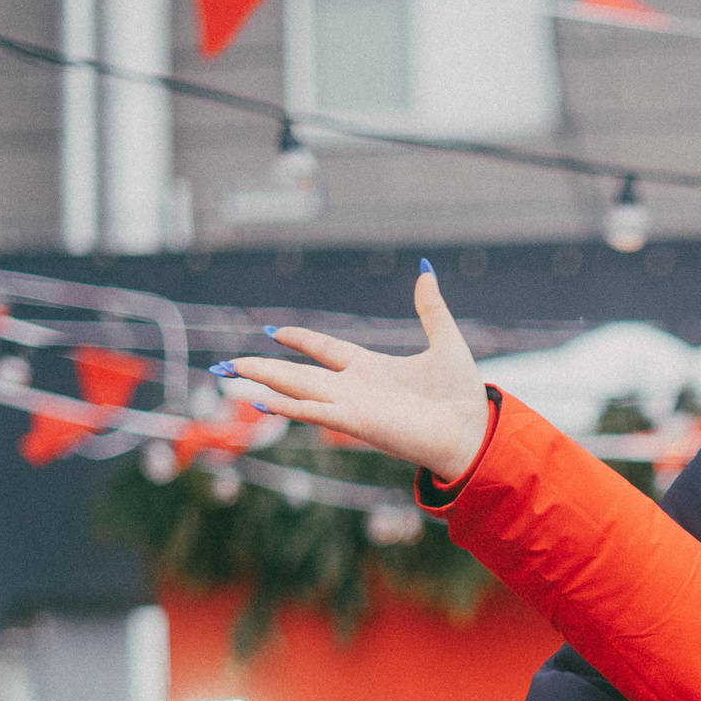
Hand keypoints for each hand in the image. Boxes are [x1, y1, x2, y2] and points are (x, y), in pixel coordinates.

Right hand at [222, 266, 491, 482]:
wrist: (474, 429)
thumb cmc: (462, 395)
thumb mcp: (446, 340)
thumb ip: (431, 309)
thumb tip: (426, 271)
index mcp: (372, 368)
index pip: (326, 350)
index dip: (301, 340)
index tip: (275, 332)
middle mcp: (355, 388)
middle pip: (298, 374)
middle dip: (263, 368)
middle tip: (227, 363)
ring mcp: (353, 406)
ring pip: (297, 390)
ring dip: (263, 382)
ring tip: (228, 374)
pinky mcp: (357, 423)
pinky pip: (316, 412)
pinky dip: (290, 408)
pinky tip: (263, 402)